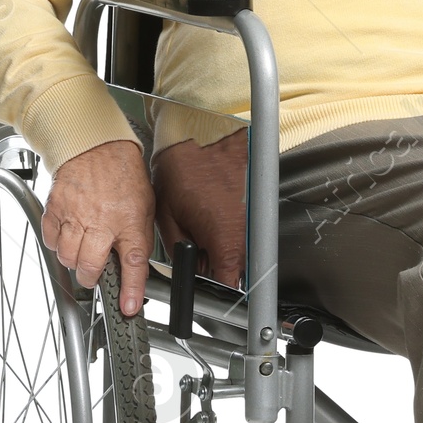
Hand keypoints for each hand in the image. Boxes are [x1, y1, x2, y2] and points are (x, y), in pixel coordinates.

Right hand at [41, 139, 154, 315]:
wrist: (96, 145)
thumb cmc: (123, 175)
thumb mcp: (144, 207)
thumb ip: (137, 238)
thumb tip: (136, 267)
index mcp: (129, 221)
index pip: (133, 263)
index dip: (131, 290)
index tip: (129, 308)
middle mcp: (101, 221)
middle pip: (89, 267)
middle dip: (91, 278)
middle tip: (95, 274)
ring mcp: (75, 216)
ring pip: (67, 257)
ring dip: (74, 261)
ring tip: (82, 249)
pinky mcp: (55, 209)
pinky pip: (50, 240)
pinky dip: (57, 244)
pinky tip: (67, 235)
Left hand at [153, 129, 248, 289]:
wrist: (203, 133)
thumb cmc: (185, 165)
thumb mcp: (168, 215)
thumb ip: (179, 248)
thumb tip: (185, 263)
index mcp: (223, 238)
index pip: (227, 282)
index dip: (212, 289)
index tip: (200, 287)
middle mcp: (244, 231)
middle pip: (233, 267)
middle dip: (212, 265)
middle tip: (193, 249)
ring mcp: (251, 218)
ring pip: (237, 248)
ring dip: (219, 245)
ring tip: (199, 224)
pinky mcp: (253, 206)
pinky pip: (241, 228)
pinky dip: (226, 227)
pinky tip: (209, 211)